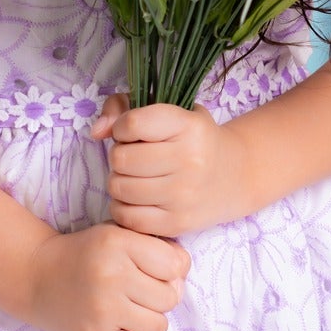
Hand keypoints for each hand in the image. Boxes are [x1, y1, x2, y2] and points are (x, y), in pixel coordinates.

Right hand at [24, 221, 191, 330]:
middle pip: (170, 298)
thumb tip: (184, 272)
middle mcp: (111, 274)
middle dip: (160, 297)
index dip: (170, 271)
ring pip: (159, 326)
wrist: (36, 277)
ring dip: (149, 321)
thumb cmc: (85, 254)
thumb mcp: (116, 234)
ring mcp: (103, 309)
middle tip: (138, 293)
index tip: (153, 272)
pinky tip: (122, 328)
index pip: (175, 265)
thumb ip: (154, 247)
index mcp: (117, 242)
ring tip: (130, 311)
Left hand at [90, 93, 252, 236]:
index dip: (122, 128)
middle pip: (121, 158)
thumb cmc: (191, 138)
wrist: (233, 175)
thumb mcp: (167, 110)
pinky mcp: (177, 223)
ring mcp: (184, 195)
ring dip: (119, 181)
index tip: (131, 132)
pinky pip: (127, 217)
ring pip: (120, 188)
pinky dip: (122, 207)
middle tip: (135, 158)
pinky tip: (135, 198)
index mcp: (188, 126)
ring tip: (135, 176)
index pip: (131, 124)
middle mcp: (190, 160)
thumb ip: (123, 107)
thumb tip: (96, 132)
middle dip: (120, 156)